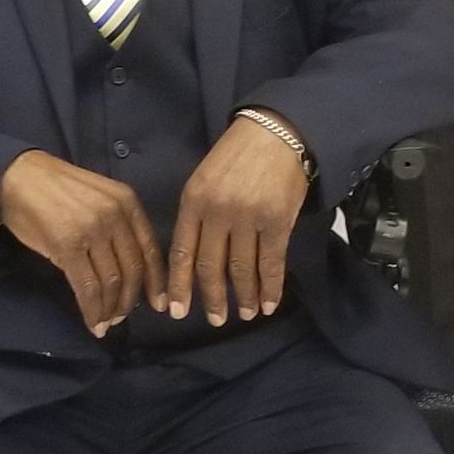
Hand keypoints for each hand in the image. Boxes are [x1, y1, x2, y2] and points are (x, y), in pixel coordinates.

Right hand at [0, 150, 166, 336]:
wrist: (18, 175)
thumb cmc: (55, 188)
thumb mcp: (98, 197)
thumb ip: (117, 225)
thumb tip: (127, 268)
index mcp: (127, 202)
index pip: (150, 249)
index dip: (156, 281)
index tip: (158, 304)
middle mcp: (115, 215)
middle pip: (133, 269)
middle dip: (130, 300)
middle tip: (122, 318)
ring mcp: (92, 230)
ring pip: (111, 282)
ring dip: (110, 309)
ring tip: (106, 322)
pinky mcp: (68, 246)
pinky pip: (87, 288)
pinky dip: (92, 311)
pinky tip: (93, 323)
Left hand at [168, 115, 308, 325]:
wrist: (275, 133)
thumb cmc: (236, 156)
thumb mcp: (204, 179)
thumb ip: (197, 214)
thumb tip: (194, 258)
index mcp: (193, 200)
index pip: (182, 251)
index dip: (179, 285)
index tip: (177, 311)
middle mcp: (217, 212)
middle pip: (210, 266)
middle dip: (213, 298)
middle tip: (215, 320)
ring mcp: (248, 218)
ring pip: (241, 270)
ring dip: (244, 297)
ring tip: (246, 314)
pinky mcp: (277, 222)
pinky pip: (271, 263)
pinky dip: (271, 288)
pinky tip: (270, 303)